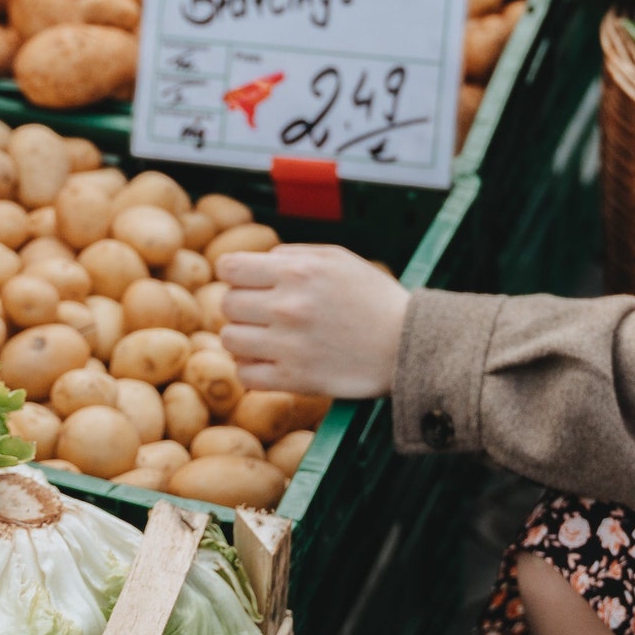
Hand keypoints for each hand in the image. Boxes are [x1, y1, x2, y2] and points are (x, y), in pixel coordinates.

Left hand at [217, 246, 409, 399]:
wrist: (408, 344)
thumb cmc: (374, 298)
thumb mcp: (338, 258)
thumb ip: (293, 255)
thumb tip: (256, 263)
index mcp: (298, 271)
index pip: (229, 268)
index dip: (236, 274)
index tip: (248, 282)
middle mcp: (288, 306)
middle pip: (227, 304)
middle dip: (243, 306)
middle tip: (265, 312)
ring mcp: (288, 345)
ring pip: (229, 340)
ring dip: (245, 338)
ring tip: (268, 338)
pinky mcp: (294, 379)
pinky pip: (245, 375)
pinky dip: (253, 369)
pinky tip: (272, 361)